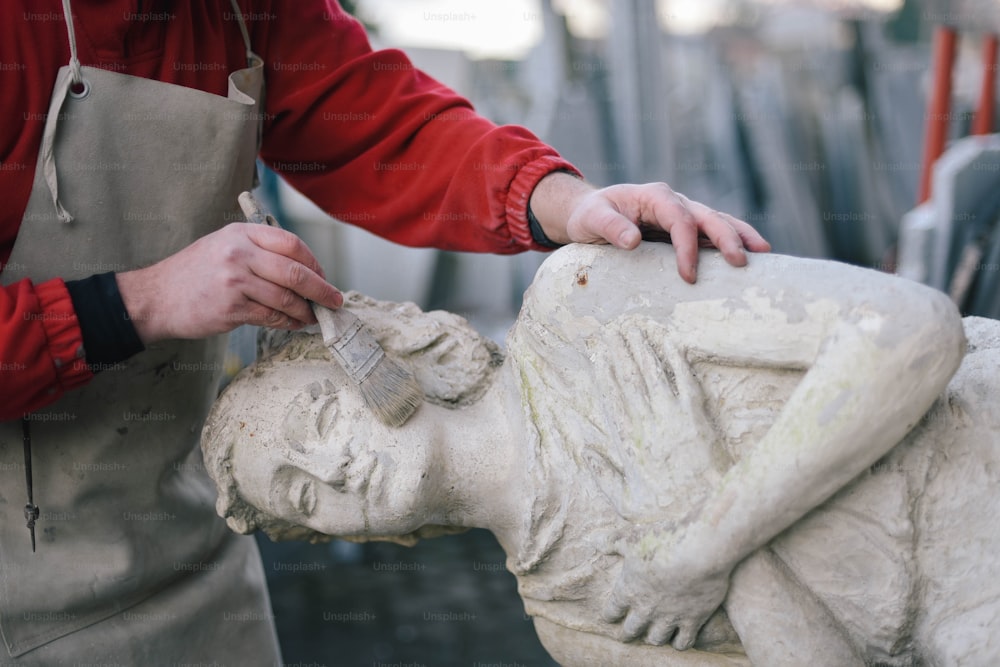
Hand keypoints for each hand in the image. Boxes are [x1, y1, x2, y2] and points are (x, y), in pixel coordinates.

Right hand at [117, 222, 342, 342]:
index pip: (291, 243)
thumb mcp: (224, 246)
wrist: (155, 298)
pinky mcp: (231, 308)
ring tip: (313, 317)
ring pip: (286, 298)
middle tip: (335, 301)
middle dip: (321, 289)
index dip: (314, 262)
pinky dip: (288, 323)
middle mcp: (239, 253)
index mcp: (241, 233)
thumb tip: (304, 270)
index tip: (324, 276)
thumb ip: (260, 251)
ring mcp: (235, 281)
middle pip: (295, 272)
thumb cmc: (195, 273)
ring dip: (306, 311)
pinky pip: (271, 317)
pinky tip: (293, 324)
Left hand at [530, 173, 770, 282]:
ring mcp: (683, 212)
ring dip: (741, 236)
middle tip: (740, 263)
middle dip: (727, 238)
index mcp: (654, 196)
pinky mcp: (686, 227)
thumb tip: (633, 240)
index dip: (687, 247)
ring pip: (718, 220)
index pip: (679, 219)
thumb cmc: (590, 216)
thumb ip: (609, 227)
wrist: (590, 213)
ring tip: (764, 253)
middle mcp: (674, 201)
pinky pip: (712, 232)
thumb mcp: (590, 220)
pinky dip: (733, 240)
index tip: (688, 276)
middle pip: (707, 216)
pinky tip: (750, 255)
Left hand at [602, 529, 731, 649]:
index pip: (612, 611)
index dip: (610, 615)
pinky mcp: (693, 620)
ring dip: (653, 638)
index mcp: (628, 590)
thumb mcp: (631, 538)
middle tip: (627, 635)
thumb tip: (595, 542)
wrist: (698, 550)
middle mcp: (646, 609)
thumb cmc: (662, 541)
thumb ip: (612, 542)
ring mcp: (670, 617)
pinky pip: (683, 642)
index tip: (610, 616)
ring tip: (654, 636)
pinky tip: (679, 639)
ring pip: (656, 639)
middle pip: (631, 630)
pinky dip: (679, 643)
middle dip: (628, 633)